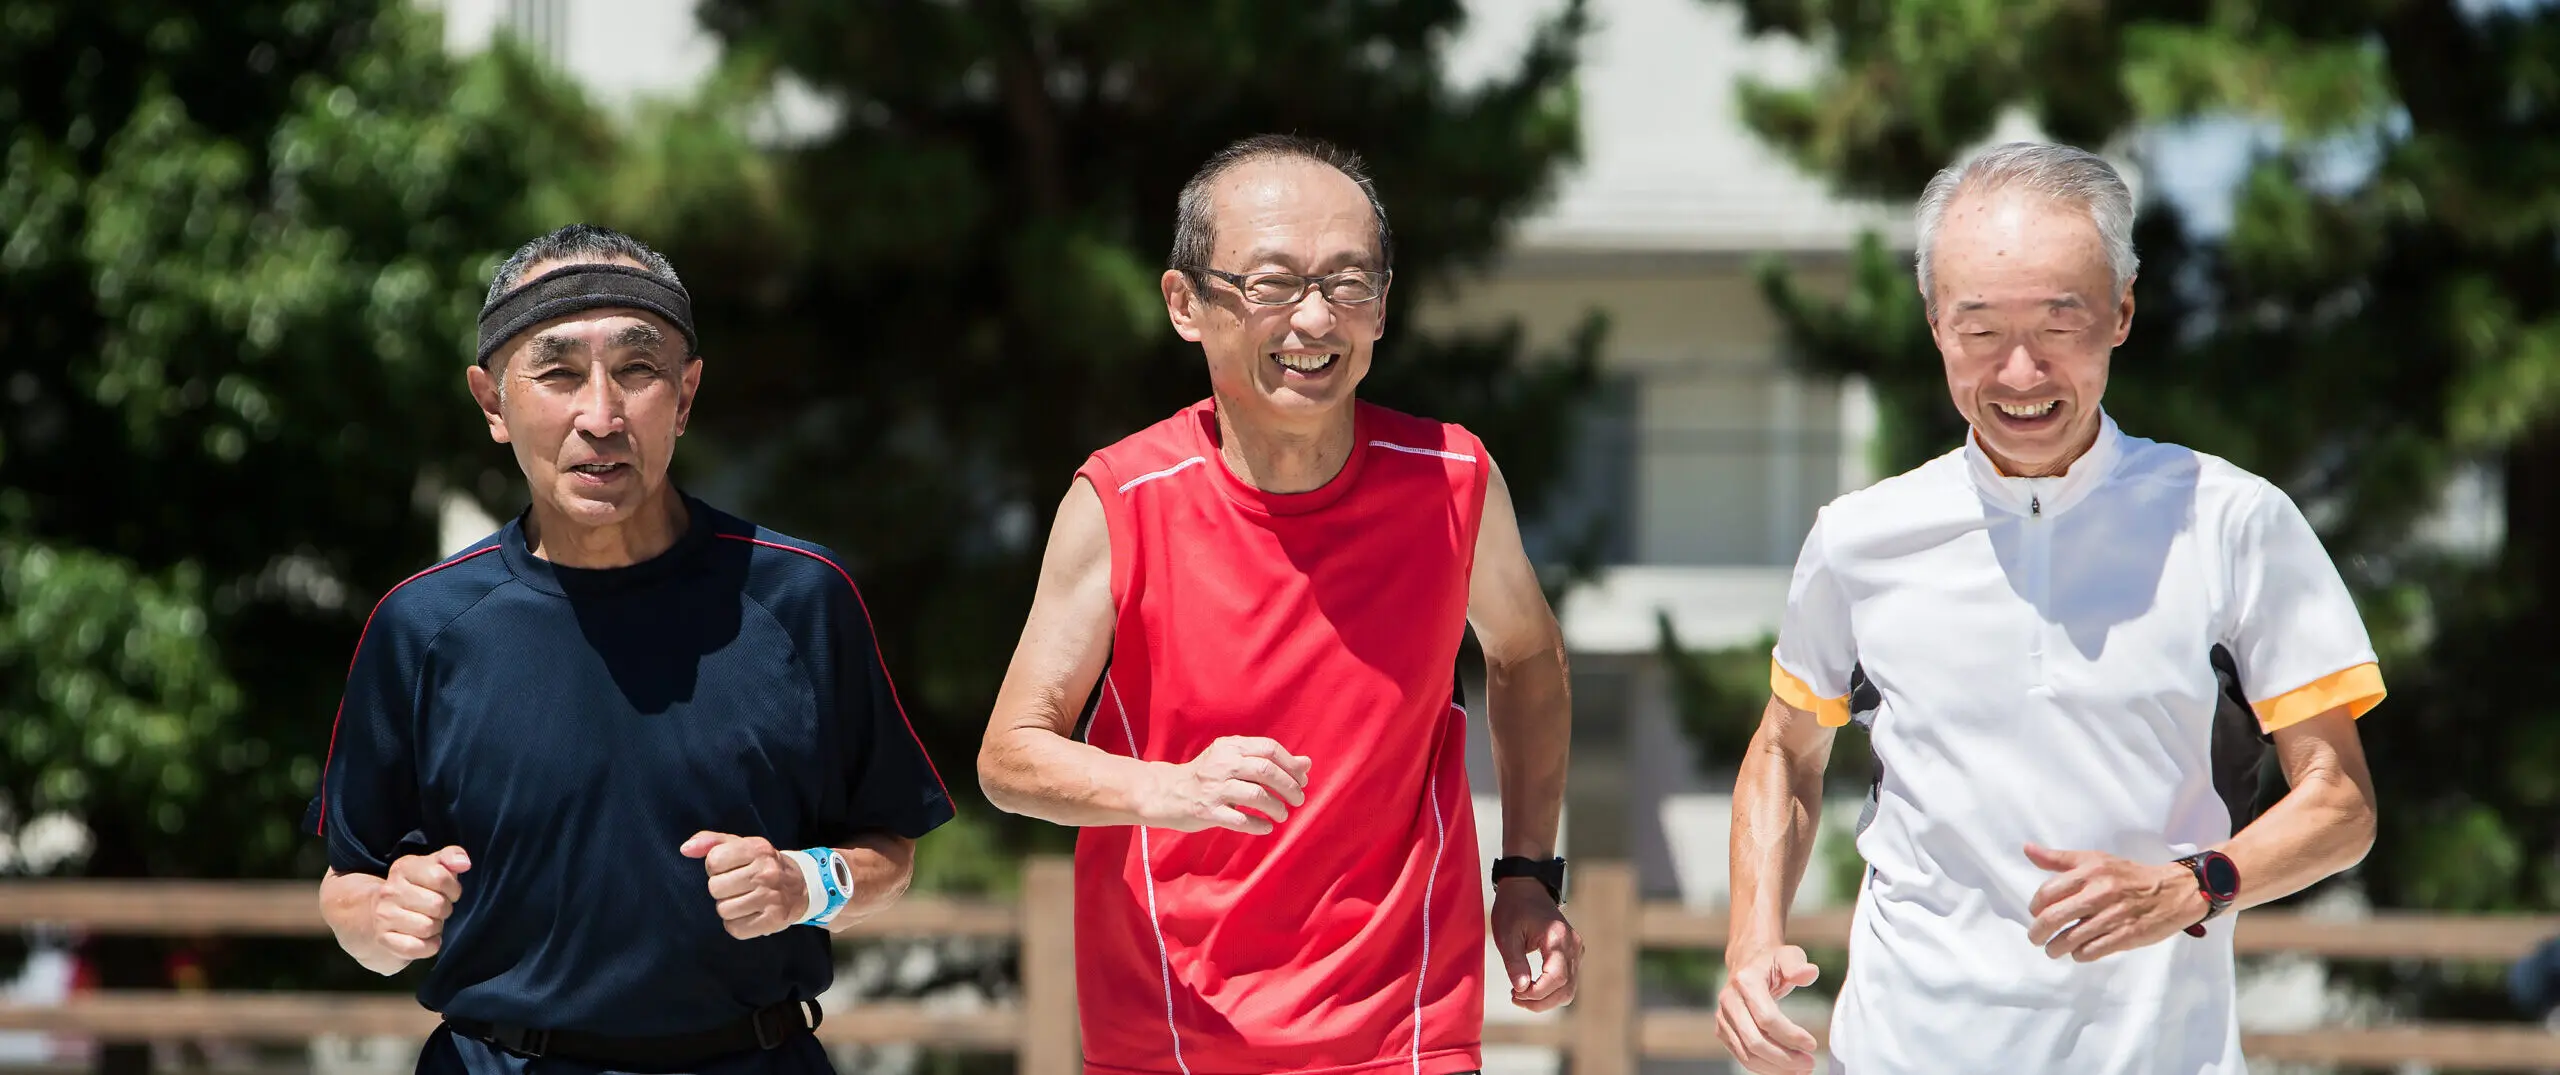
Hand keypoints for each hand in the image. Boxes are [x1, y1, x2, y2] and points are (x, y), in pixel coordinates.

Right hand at [373, 846, 470, 960]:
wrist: (380, 914)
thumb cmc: (418, 889)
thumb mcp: (433, 866)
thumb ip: (451, 857)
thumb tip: (464, 863)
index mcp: (403, 868)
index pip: (439, 876)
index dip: (453, 888)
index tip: (449, 892)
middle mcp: (389, 891)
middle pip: (437, 905)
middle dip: (445, 909)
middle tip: (438, 909)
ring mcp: (384, 916)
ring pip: (428, 927)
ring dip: (436, 928)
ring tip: (429, 922)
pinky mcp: (384, 939)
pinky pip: (417, 947)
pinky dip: (429, 946)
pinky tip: (425, 939)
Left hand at [680, 832, 807, 938]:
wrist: (802, 886)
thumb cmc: (762, 865)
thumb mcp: (741, 846)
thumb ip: (711, 842)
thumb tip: (685, 849)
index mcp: (757, 848)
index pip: (714, 860)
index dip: (715, 868)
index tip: (729, 869)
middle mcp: (766, 872)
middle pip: (715, 887)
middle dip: (721, 889)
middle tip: (737, 887)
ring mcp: (771, 897)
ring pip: (723, 909)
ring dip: (728, 908)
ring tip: (743, 901)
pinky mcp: (773, 920)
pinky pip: (735, 928)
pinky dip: (737, 924)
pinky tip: (749, 914)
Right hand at [1140, 736, 1310, 834]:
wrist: (1167, 792)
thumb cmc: (1208, 775)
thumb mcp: (1234, 759)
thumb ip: (1268, 759)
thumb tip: (1307, 764)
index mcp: (1230, 747)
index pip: (1268, 749)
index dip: (1290, 765)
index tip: (1302, 780)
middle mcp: (1223, 764)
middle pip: (1265, 770)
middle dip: (1288, 786)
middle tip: (1298, 799)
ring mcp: (1214, 789)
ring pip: (1256, 795)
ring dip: (1276, 807)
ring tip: (1283, 815)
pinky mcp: (1208, 812)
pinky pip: (1240, 820)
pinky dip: (1258, 825)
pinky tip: (1266, 828)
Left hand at [1490, 878, 1580, 1011]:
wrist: (1526, 888)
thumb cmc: (1514, 908)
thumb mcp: (1507, 934)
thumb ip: (1514, 963)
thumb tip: (1521, 989)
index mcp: (1558, 938)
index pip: (1556, 978)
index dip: (1537, 993)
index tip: (1514, 993)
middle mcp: (1573, 945)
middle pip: (1566, 988)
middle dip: (1540, 1001)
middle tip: (1514, 998)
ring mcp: (1576, 950)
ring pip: (1569, 989)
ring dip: (1546, 1000)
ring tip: (1521, 995)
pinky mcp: (1573, 954)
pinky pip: (1567, 981)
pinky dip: (1551, 991)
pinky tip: (1531, 988)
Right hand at [1716, 944, 1820, 1073]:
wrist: (1748, 964)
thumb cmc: (1773, 962)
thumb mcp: (1789, 956)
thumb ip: (1798, 964)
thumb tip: (1809, 973)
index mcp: (1745, 981)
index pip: (1767, 1018)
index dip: (1790, 1035)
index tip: (1812, 1044)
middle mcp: (1729, 1000)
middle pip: (1754, 1041)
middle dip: (1784, 1057)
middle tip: (1810, 1064)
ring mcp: (1723, 1018)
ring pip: (1747, 1054)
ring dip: (1775, 1067)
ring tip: (1801, 1070)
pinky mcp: (1723, 1031)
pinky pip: (1743, 1057)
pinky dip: (1765, 1067)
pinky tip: (1786, 1069)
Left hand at [2025, 843, 2203, 960]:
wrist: (2174, 891)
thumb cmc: (2129, 875)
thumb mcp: (2095, 860)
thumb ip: (2059, 859)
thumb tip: (2028, 849)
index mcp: (2090, 871)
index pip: (2047, 892)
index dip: (2035, 907)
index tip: (2035, 913)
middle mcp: (2099, 893)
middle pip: (2053, 918)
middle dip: (2037, 933)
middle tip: (2036, 938)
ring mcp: (2113, 916)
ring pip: (2070, 939)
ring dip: (2056, 948)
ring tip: (2054, 949)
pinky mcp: (2127, 936)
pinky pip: (2092, 951)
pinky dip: (2080, 954)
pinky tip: (2079, 952)